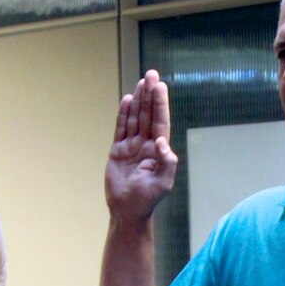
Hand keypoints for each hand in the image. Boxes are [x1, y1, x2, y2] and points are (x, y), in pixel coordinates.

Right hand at [105, 70, 177, 222]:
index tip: (159, 86)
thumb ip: (167, 162)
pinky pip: (120, 129)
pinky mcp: (118, 151)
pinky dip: (123, 114)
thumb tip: (162, 142)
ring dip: (138, 100)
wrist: (126, 211)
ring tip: (141, 82)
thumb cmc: (147, 200)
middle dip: (150, 95)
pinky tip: (126, 100)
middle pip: (148, 114)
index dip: (159, 103)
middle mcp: (146, 144)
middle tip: (151, 74)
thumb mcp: (163, 183)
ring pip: (135, 118)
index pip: (160, 121)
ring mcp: (132, 146)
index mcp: (158, 150)